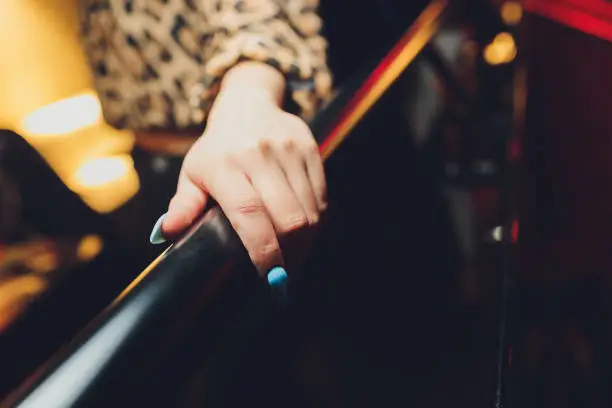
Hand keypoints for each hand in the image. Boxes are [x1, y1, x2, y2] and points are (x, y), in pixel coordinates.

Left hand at [158, 63, 326, 274]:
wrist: (249, 103)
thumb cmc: (217, 148)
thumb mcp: (193, 172)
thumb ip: (183, 204)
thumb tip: (164, 234)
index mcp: (225, 163)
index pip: (249, 213)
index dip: (263, 250)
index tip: (269, 278)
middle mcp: (259, 154)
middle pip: (288, 218)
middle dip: (291, 254)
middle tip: (283, 273)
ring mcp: (289, 151)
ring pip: (310, 212)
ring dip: (305, 243)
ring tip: (294, 257)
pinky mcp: (311, 150)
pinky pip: (321, 198)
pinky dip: (316, 223)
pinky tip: (304, 234)